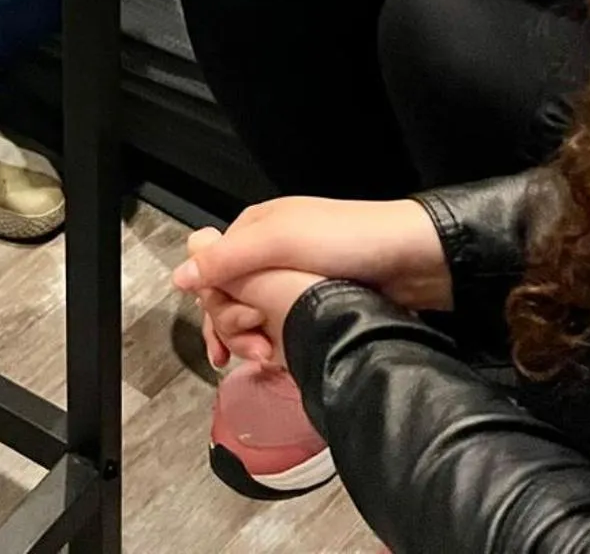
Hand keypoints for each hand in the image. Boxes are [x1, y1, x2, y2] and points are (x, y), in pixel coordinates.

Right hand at [174, 196, 450, 364]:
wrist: (412, 258)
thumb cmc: (344, 242)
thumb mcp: (279, 244)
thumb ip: (227, 260)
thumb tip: (177, 277)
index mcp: (254, 229)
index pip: (211, 271)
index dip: (212, 307)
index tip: (225, 341)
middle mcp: (269, 252)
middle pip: (230, 295)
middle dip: (233, 328)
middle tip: (256, 355)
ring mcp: (293, 277)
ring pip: (255, 314)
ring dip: (253, 339)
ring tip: (270, 361)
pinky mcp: (317, 299)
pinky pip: (281, 323)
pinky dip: (276, 341)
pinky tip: (282, 358)